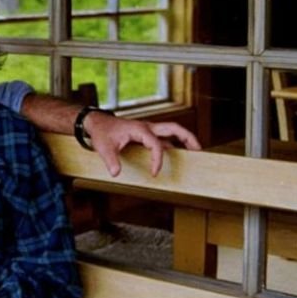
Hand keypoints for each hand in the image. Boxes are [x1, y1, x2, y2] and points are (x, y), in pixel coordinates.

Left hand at [85, 113, 200, 176]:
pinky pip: (164, 139)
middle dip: (188, 138)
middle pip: (174, 128)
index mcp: (140, 129)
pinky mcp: (147, 135)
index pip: (156, 144)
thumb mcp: (104, 147)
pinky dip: (173, 145)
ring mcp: (148, 130)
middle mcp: (147, 127)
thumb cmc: (102, 132)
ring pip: (172, 132)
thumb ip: (111, 160)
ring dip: (184, 140)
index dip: (157, 160)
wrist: (97, 123)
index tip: (155, 173)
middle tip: (199, 150)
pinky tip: (176, 156)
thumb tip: (116, 173)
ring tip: (195, 153)